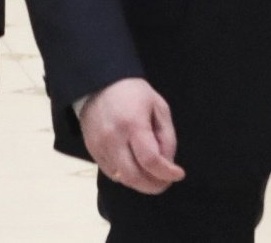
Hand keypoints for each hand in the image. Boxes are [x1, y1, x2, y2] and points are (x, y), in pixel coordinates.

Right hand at [79, 78, 185, 194]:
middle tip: (165, 182)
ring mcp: (99, 146)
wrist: (99, 84)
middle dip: (154, 186)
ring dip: (140, 182)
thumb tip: (167, 164)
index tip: (178, 174)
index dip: (167, 173)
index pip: (150, 160)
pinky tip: (134, 166)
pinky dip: (126, 176)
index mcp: (133, 124)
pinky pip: (111, 173)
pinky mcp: (91, 150)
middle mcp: (113, 138)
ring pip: (122, 178)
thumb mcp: (159, 107)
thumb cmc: (134, 93)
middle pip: (134, 177)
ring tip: (151, 174)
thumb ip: (167, 138)